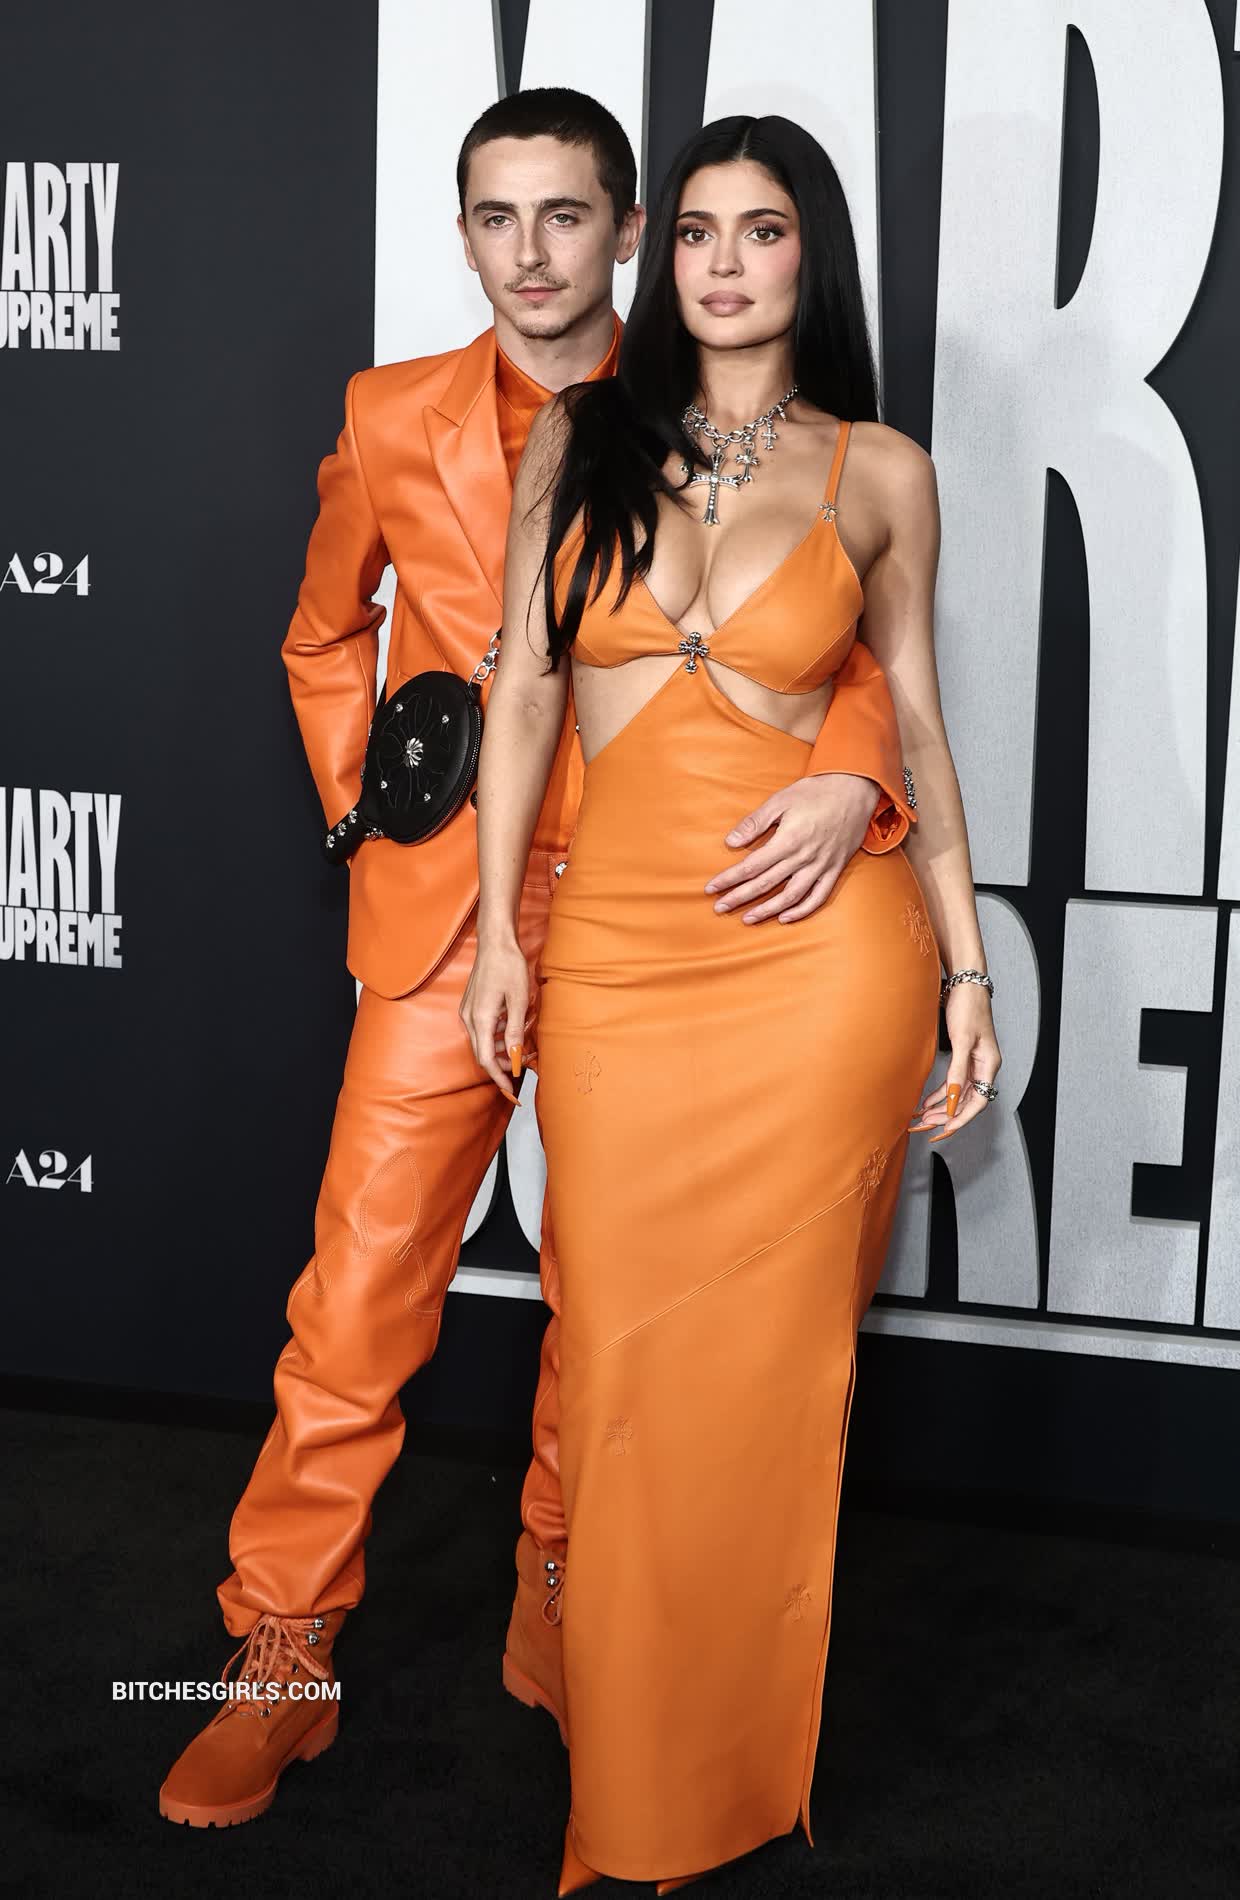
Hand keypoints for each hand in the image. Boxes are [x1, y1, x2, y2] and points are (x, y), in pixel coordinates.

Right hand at [459, 937, 529, 1104]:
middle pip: (483, 1054)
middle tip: (520, 1071)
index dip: (499, 1078)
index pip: (487, 1060)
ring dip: (499, 1051)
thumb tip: (516, 1058)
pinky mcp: (470, 1006)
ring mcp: (468, 1011)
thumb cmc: (509, 967)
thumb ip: (514, 1032)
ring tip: (519, 1050)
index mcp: (481, 1019)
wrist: (495, 943)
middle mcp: (469, 1018)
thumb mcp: (518, 1001)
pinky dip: (495, 1037)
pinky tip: (510, 1032)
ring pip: (482, 1043)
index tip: (511, 1091)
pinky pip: (481, 1030)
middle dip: (500, 1067)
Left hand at [704, 772, 880, 924]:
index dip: (729, 879)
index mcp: (788, 840)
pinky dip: (802, 911)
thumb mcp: (781, 800)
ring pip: (791, 896)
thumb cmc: (815, 792)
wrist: (855, 789)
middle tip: (719, 908)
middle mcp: (804, 857)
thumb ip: (755, 822)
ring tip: (747, 919)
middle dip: (740, 898)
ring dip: (767, 910)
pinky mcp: (835, 869)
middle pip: (766, 884)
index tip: (711, 888)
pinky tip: (785, 918)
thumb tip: (731, 842)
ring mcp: (821, 866)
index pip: (752, 866)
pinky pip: (819, 897)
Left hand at [909, 986, 1000, 1142]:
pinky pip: (953, 1082)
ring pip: (958, 1093)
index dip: (961, 1119)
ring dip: (941, 1107)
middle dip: (947, 1116)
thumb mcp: (962, 1039)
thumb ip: (957, 1070)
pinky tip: (927, 1101)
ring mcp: (973, 1061)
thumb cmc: (968, 1005)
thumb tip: (951, 1097)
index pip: (977, 1102)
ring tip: (922, 1118)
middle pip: (966, 1101)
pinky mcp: (963, 1054)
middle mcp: (983, 1066)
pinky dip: (940, 1093)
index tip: (944, 1129)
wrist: (964, 983)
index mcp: (988, 1064)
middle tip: (926, 1127)